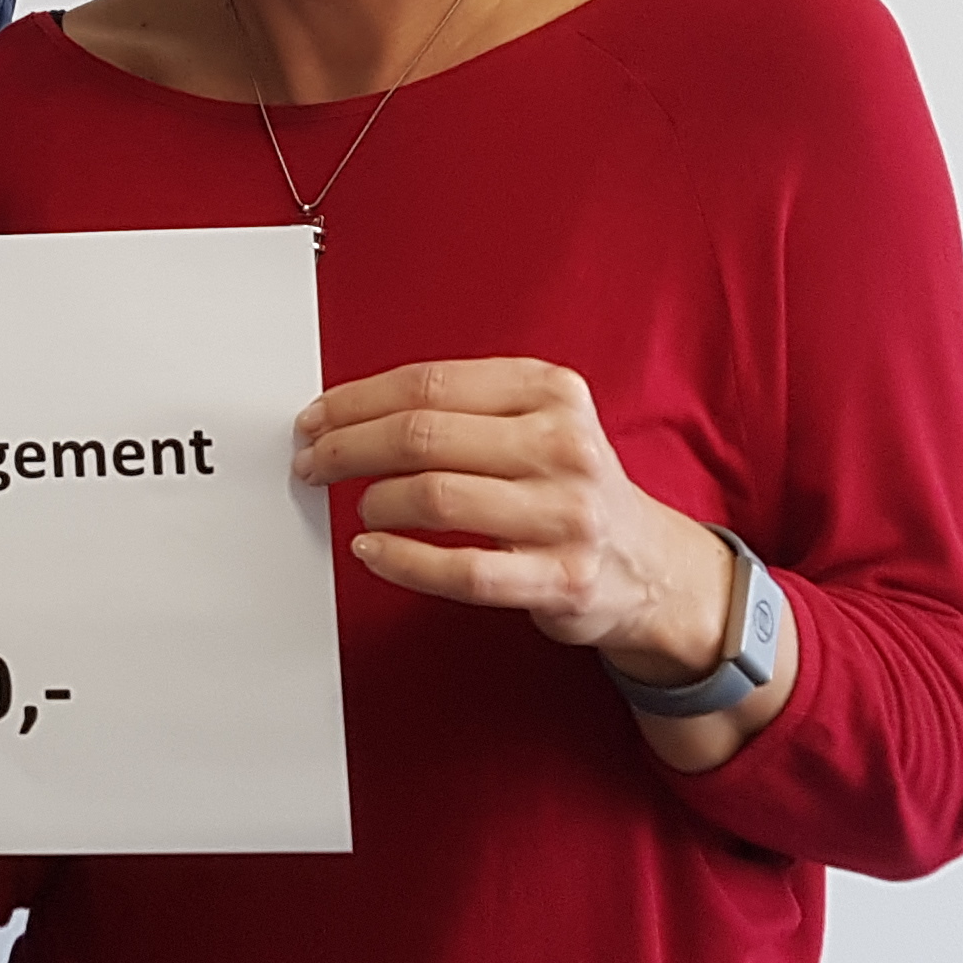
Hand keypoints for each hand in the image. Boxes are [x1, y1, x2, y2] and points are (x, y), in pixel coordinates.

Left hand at [291, 357, 732, 679]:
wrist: (648, 565)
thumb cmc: (567, 487)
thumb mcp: (538, 421)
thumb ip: (462, 408)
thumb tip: (351, 410)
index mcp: (551, 391)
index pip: (428, 383)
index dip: (356, 400)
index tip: (316, 418)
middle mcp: (563, 445)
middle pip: (422, 434)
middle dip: (348, 447)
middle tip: (313, 461)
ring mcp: (565, 514)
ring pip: (435, 496)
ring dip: (375, 500)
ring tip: (361, 506)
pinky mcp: (559, 579)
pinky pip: (460, 570)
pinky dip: (400, 560)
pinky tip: (372, 551)